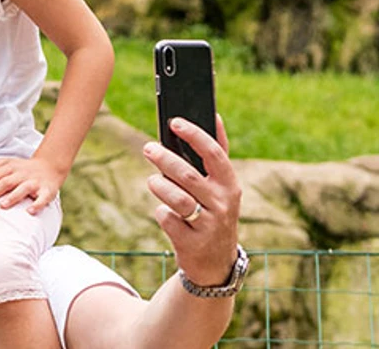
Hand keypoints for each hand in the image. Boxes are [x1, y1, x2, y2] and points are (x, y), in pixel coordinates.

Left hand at [0, 155, 66, 213]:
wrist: (50, 166)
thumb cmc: (22, 169)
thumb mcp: (7, 163)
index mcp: (10, 166)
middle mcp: (22, 173)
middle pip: (5, 182)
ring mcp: (35, 182)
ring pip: (23, 188)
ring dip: (13, 197)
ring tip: (2, 206)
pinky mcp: (47, 190)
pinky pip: (43, 198)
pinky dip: (37, 204)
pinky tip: (30, 211)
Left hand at [142, 115, 241, 285]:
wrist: (215, 262)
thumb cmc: (213, 212)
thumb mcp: (221, 187)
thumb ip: (215, 156)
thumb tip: (214, 115)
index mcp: (230, 184)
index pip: (214, 153)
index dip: (194, 135)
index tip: (174, 122)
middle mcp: (223, 203)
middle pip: (188, 175)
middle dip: (164, 159)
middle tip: (148, 148)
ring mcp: (209, 225)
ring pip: (176, 198)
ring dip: (159, 186)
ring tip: (153, 181)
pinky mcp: (191, 242)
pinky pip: (167, 219)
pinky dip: (161, 213)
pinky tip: (165, 213)